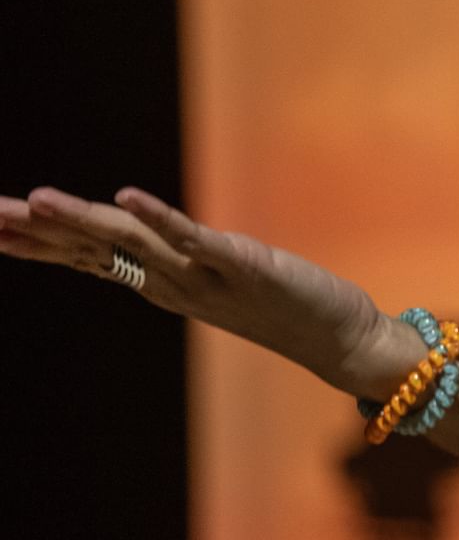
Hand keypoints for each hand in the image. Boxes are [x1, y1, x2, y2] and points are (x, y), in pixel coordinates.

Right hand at [0, 185, 401, 395]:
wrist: (342, 342)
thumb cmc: (284, 305)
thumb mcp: (217, 279)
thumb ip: (177, 259)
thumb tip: (140, 236)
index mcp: (162, 282)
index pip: (87, 256)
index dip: (38, 240)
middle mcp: (173, 282)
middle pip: (93, 249)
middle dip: (38, 231)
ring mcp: (206, 277)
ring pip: (131, 244)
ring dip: (82, 222)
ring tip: (35, 201)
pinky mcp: (245, 267)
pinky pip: (195, 240)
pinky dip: (159, 218)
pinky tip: (124, 197)